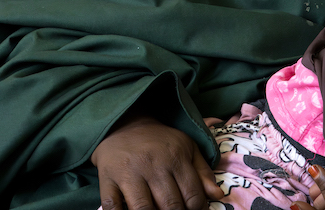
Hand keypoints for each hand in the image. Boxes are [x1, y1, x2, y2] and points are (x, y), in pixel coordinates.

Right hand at [91, 113, 223, 209]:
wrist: (122, 123)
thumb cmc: (159, 141)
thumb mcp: (186, 147)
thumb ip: (203, 172)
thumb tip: (217, 195)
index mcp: (175, 157)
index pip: (193, 196)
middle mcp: (152, 165)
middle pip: (171, 206)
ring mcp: (128, 173)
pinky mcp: (108, 178)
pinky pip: (113, 205)